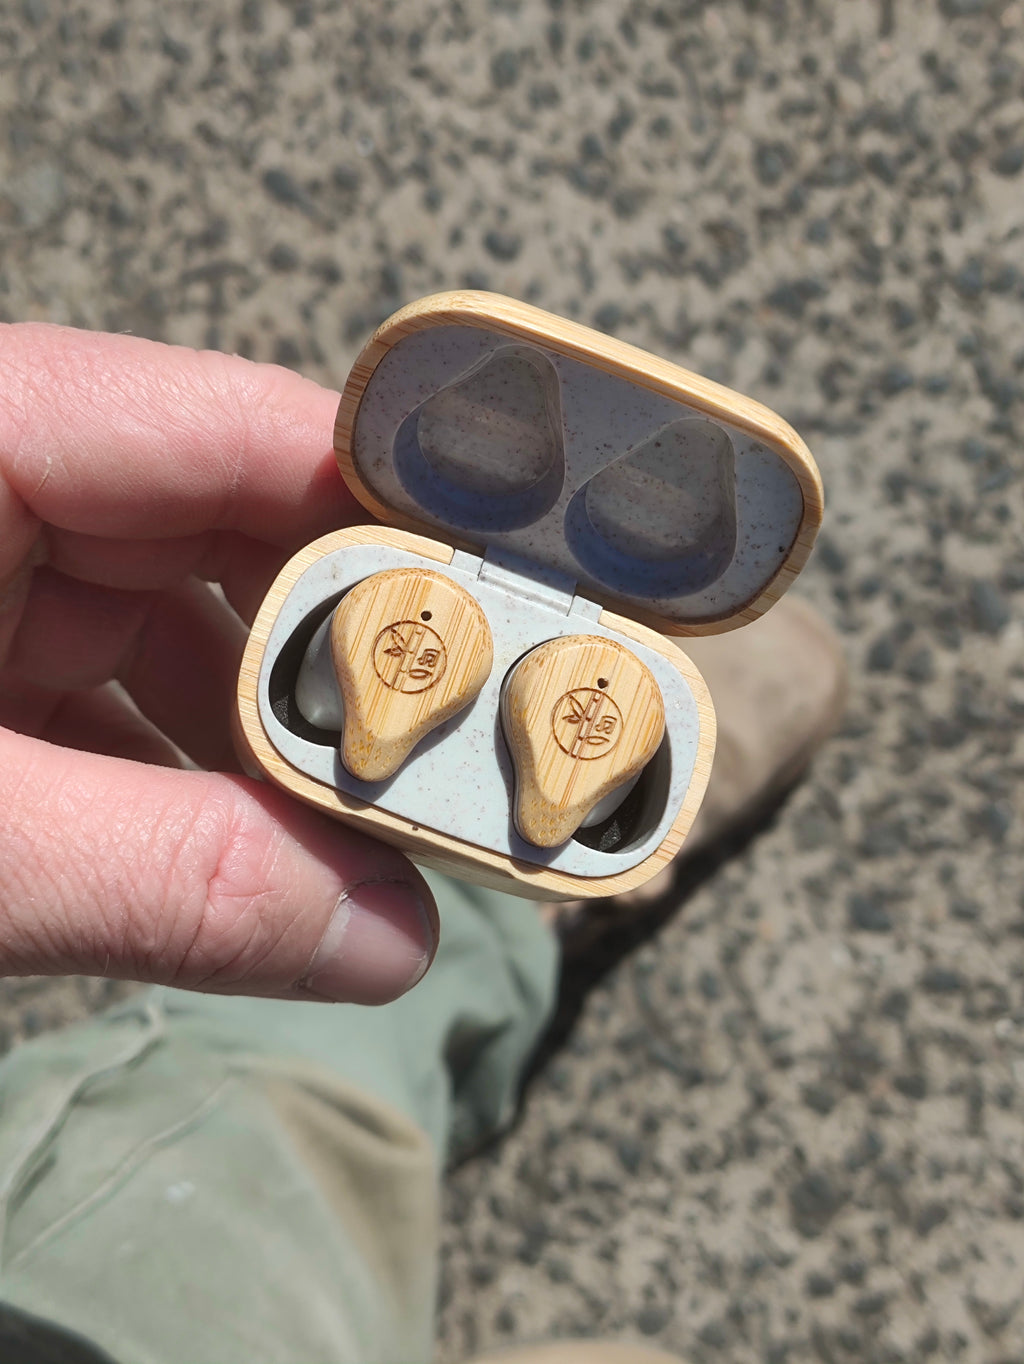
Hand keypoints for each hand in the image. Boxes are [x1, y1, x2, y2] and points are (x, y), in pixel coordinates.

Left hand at [0, 324, 437, 1004]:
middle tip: (460, 756)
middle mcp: (0, 472)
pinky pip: (118, 681)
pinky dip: (188, 766)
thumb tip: (397, 937)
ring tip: (366, 832)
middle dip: (347, 650)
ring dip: (275, 729)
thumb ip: (166, 880)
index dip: (399, 515)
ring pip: (183, 616)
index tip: (524, 616)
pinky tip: (247, 853)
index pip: (242, 427)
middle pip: (233, 525)